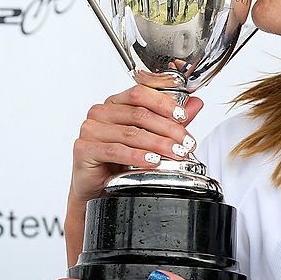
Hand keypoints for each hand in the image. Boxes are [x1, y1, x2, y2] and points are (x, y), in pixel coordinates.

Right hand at [70, 84, 202, 205]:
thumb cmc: (119, 160)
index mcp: (115, 102)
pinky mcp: (84, 149)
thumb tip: (196, 104)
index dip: (164, 103)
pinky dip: (137, 156)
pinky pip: (116, 150)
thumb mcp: (150, 137)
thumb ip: (171, 119)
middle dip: (169, 129)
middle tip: (186, 143)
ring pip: (131, 133)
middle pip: (140, 114)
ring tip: (176, 153)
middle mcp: (101, 112)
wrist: (97, 187)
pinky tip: (152, 161)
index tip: (183, 116)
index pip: (140, 93)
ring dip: (158, 144)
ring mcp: (90, 129)